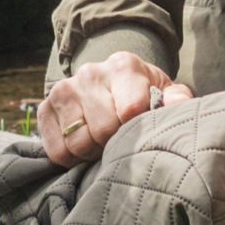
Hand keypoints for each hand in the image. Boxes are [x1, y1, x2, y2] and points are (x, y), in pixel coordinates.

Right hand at [36, 54, 189, 164]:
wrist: (111, 86)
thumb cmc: (144, 96)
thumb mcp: (165, 94)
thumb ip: (177, 99)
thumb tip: (179, 102)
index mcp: (124, 66)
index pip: (130, 110)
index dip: (136, 132)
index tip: (140, 133)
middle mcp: (90, 73)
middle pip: (103, 130)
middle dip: (114, 144)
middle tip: (121, 142)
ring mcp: (64, 90)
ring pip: (78, 142)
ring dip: (93, 153)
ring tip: (104, 143)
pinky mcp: (45, 108)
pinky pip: (57, 151)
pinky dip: (72, 158)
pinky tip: (85, 145)